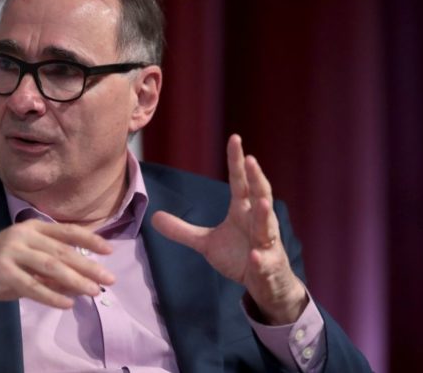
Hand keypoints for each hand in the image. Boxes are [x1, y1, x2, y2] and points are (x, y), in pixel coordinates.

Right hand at [0, 219, 114, 338]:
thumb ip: (49, 270)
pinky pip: (33, 286)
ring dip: (75, 280)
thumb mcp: (23, 262)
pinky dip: (52, 296)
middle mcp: (21, 235)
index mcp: (29, 227)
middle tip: (109, 278)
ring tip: (93, 292)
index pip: (65, 231)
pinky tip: (67, 304)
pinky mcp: (2, 271)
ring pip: (51, 267)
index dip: (89, 239)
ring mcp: (10, 252)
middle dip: (88, 265)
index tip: (110, 250)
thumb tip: (81, 281)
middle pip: (62, 250)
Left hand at [151, 134, 306, 324]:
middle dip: (257, 178)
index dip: (237, 161)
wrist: (264, 283)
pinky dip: (260, 259)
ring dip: (264, 214)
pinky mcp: (268, 265)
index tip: (235, 138)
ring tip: (261, 201)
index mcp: (243, 211)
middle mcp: (257, 221)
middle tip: (252, 159)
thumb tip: (154, 216)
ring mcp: (266, 243)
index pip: (240, 181)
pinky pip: (264, 261)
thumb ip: (182, 230)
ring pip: (266, 225)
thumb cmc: (240, 256)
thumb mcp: (206, 243)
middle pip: (259, 194)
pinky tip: (255, 256)